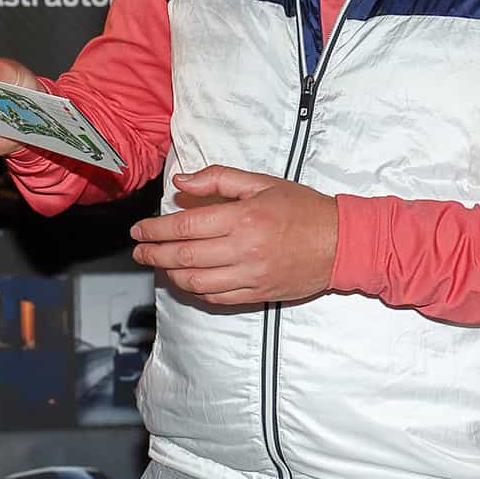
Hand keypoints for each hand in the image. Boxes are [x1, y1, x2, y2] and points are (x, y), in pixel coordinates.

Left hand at [129, 166, 337, 305]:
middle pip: (184, 256)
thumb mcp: (262, 183)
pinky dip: (195, 290)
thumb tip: (181, 182)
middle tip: (138, 251)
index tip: (139, 230)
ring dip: (171, 274)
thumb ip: (218, 180)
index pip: (185, 227)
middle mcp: (243, 250)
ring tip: (158, 264)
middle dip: (154, 254)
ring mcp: (250, 276)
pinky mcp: (258, 294)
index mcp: (243, 218)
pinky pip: (217, 298)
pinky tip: (187, 280)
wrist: (341, 242)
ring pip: (196, 282)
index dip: (155, 230)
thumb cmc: (303, 208)